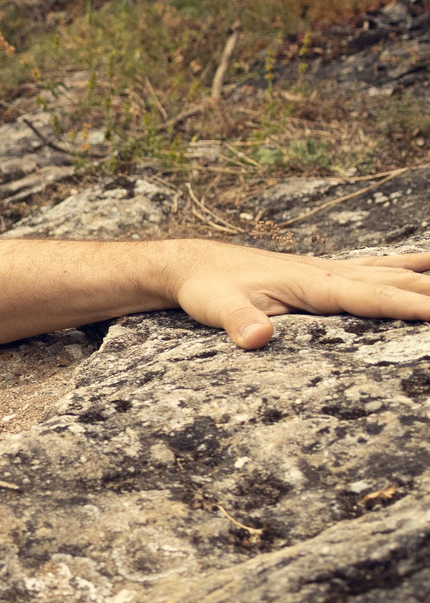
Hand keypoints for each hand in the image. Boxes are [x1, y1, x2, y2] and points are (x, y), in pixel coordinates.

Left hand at [173, 245, 429, 348]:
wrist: (195, 264)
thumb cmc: (208, 288)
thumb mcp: (215, 307)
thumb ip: (237, 323)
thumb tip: (256, 340)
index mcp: (314, 284)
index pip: (372, 298)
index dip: (409, 306)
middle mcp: (331, 273)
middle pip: (396, 283)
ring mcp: (332, 270)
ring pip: (394, 273)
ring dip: (428, 277)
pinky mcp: (327, 274)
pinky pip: (378, 268)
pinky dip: (409, 265)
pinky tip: (428, 262)